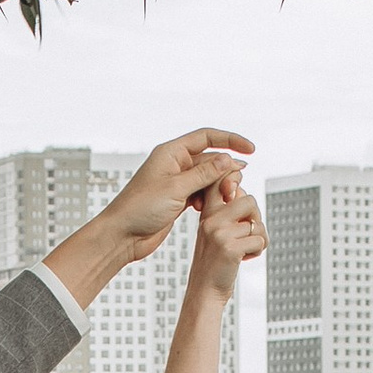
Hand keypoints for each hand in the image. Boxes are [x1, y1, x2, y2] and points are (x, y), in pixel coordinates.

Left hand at [101, 126, 254, 252]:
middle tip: (232, 191)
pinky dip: (210, 199)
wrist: (122, 235)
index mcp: (171, 152)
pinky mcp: (178, 199)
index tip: (250, 149)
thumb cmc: (140, 209)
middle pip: (211, 159)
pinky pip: (202, 193)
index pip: (207, 137)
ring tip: (223, 201)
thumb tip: (228, 159)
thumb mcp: (176, 189)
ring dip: (219, 188)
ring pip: (208, 178)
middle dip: (226, 172)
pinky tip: (209, 211)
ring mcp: (176, 182)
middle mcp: (174, 164)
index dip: (231, 140)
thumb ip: (204, 173)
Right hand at [189, 177, 263, 296]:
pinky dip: (257, 251)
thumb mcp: (215, 232)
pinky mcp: (230, 249)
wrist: (205, 291)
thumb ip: (226, 211)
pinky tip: (244, 258)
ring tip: (245, 249)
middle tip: (248, 233)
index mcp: (207, 213)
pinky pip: (259, 241)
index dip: (233, 179)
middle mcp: (211, 220)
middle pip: (249, 200)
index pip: (220, 181)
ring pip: (257, 224)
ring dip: (259, 238)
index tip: (236, 191)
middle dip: (256, 218)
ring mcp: (220, 234)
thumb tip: (239, 189)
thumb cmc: (213, 262)